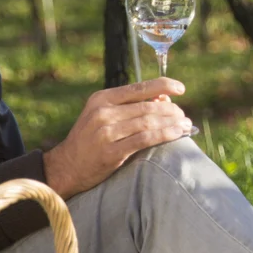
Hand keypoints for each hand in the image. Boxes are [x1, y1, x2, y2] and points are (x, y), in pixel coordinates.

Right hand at [42, 78, 193, 196]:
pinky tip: (177, 134)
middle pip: (147, 106)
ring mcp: (106, 132)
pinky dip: (164, 135)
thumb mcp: (102, 115)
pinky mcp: (111, 152)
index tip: (181, 88)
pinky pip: (145, 140)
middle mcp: (103, 112)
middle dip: (171, 110)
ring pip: (148, 122)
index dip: (163, 85)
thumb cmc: (90, 140)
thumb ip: (128, 106)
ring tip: (186, 125)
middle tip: (184, 115)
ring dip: (172, 123)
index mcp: (102, 98)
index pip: (139, 87)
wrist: (66, 166)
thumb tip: (163, 98)